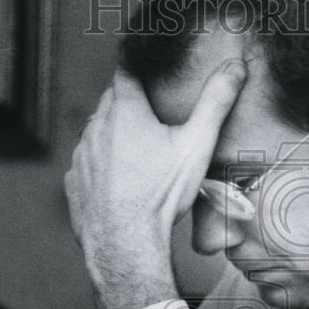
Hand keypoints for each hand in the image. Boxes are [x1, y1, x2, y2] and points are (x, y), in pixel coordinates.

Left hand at [64, 60, 246, 308]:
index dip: (137, 65)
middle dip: (128, 103)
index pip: (126, 70)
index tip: (145, 65)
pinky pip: (86, 164)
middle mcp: (96, 128)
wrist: (126, 244)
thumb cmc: (162, 195)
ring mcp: (81, 155)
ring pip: (96, 133)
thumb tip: (236, 66)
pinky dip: (100, 165)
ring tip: (136, 153)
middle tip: (150, 115)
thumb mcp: (196, 145)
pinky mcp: (73, 182)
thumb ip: (216, 102)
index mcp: (125, 111)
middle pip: (110, 102)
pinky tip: (118, 181)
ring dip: (112, 135)